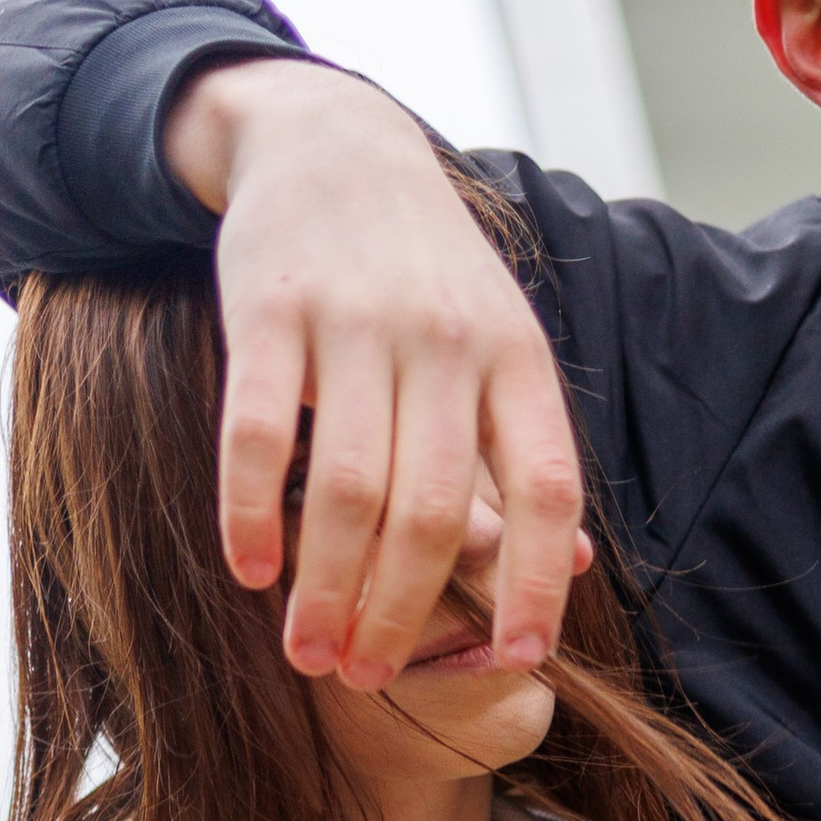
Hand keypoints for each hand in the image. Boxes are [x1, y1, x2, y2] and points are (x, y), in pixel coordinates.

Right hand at [165, 60, 588, 689]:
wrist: (333, 141)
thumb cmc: (425, 273)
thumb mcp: (498, 342)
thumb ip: (522, 454)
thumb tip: (572, 571)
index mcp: (515, 357)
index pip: (547, 487)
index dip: (539, 580)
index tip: (520, 659)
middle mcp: (445, 340)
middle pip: (434, 512)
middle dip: (401, 614)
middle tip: (367, 678)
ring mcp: (356, 321)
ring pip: (346, 490)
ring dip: (326, 589)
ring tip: (310, 656)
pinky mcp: (267, 308)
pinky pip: (256, 433)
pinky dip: (249, 513)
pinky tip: (249, 571)